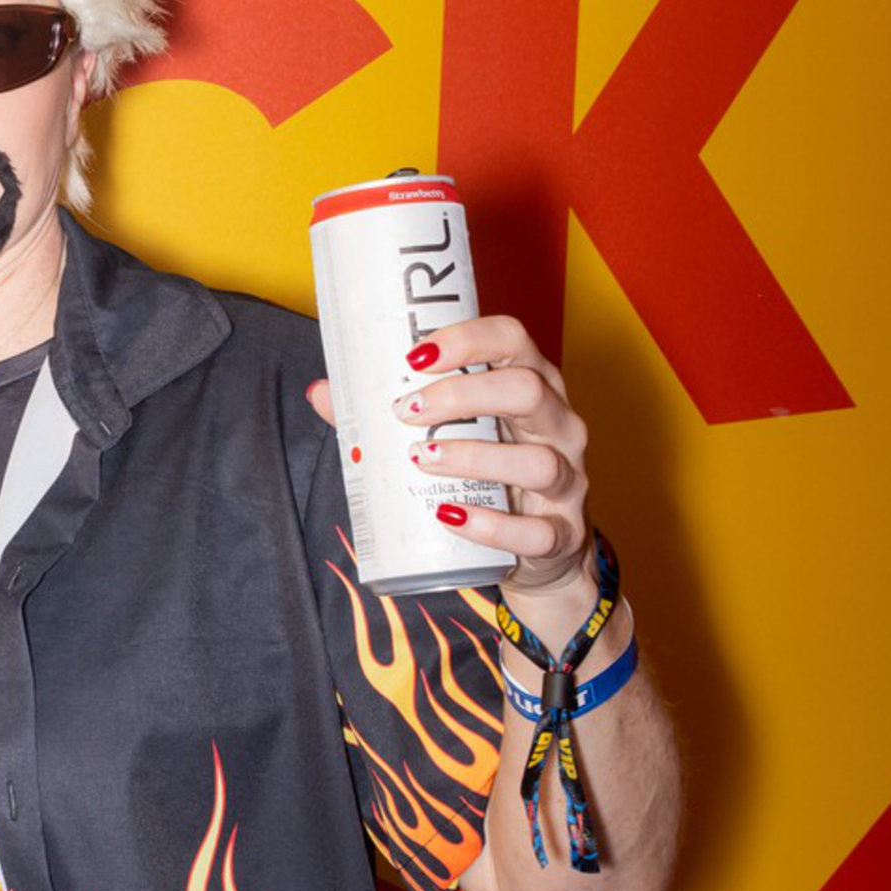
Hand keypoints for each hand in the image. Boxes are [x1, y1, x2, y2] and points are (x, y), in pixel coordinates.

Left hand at [306, 311, 600, 625]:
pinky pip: (537, 531)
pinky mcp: (563, 533)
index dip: (467, 340)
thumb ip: (388, 417)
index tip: (413, 358)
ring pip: (538, 462)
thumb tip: (321, 392)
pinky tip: (450, 517)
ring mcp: (569, 480)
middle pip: (528, 391)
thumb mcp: (452, 436)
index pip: (513, 339)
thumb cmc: (488, 476)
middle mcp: (559, 425)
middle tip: (405, 413)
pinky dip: (490, 526)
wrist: (538, 550)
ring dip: (474, 458)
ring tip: (421, 460)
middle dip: (464, 396)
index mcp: (532, 385)